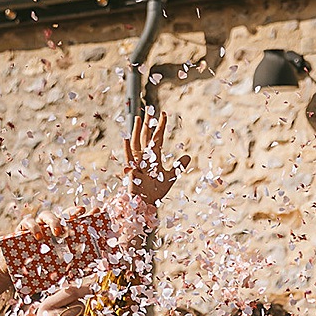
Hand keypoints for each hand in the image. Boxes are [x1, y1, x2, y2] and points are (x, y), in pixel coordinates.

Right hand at [119, 109, 189, 235]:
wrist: (146, 205)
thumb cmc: (155, 192)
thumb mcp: (170, 177)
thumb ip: (178, 167)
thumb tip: (189, 156)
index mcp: (153, 158)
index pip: (157, 138)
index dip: (160, 127)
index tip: (164, 114)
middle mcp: (144, 158)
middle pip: (145, 138)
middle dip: (147, 125)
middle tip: (149, 110)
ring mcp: (137, 163)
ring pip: (136, 144)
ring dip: (137, 131)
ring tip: (138, 118)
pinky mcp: (132, 172)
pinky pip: (129, 160)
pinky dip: (127, 149)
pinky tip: (126, 138)